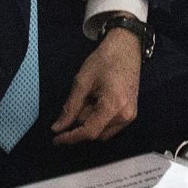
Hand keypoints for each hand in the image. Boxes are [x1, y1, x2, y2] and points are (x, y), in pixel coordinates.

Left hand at [50, 28, 140, 144]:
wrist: (126, 48)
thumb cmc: (104, 60)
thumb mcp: (82, 82)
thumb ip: (69, 108)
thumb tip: (57, 128)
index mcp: (114, 106)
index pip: (89, 132)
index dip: (71, 137)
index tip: (56, 139)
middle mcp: (125, 116)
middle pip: (95, 132)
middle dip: (81, 119)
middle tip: (82, 97)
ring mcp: (130, 116)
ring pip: (101, 131)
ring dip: (90, 119)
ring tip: (92, 96)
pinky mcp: (131, 114)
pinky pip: (109, 126)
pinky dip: (99, 118)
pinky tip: (98, 100)